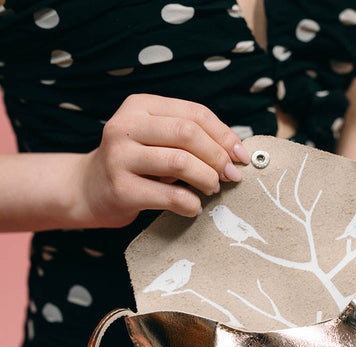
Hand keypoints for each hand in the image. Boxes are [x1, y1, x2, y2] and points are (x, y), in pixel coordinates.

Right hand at [72, 94, 249, 227]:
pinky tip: (193, 207)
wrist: (88, 189)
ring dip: (207, 179)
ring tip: (212, 189)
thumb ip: (190, 137)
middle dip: (218, 157)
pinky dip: (191, 204)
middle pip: (188, 134)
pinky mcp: (121, 189)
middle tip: (230, 176)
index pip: (194, 113)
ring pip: (181, 162)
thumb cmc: (135, 163)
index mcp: (139, 105)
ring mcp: (119, 157)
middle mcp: (125, 126)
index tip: (241, 157)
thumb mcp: (156, 139)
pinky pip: (171, 196)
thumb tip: (237, 152)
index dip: (224, 135)